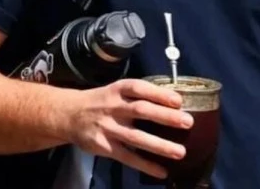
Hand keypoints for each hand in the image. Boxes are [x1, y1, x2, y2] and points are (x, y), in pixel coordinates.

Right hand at [68, 78, 193, 178]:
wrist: (71, 114)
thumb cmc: (103, 101)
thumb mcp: (118, 90)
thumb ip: (140, 95)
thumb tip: (173, 100)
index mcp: (119, 89)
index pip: (140, 89)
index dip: (159, 94)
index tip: (179, 100)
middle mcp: (114, 107)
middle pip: (141, 111)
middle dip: (165, 117)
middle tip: (187, 122)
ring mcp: (109, 128)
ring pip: (136, 137)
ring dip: (159, 145)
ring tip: (180, 152)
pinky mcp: (105, 147)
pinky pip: (127, 157)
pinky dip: (145, 165)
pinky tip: (161, 170)